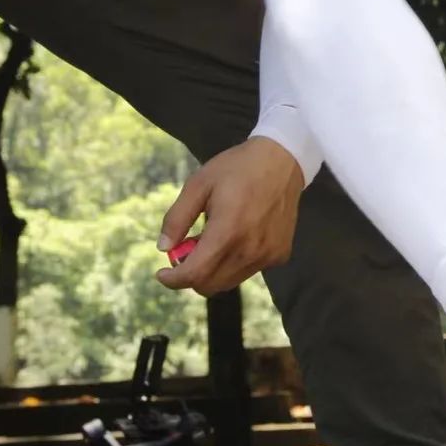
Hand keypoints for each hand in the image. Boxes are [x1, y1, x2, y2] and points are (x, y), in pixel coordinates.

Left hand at [155, 138, 303, 296]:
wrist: (282, 160)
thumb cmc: (237, 168)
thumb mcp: (199, 184)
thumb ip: (177, 218)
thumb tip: (163, 248)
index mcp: (228, 231)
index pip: (196, 274)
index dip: (174, 280)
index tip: (162, 274)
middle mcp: (250, 250)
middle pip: (210, 285)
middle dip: (191, 274)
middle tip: (187, 249)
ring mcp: (268, 255)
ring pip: (229, 281)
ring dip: (213, 270)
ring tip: (212, 239)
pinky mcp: (279, 255)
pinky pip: (248, 271)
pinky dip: (234, 263)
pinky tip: (236, 237)